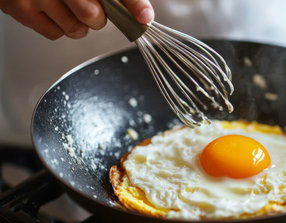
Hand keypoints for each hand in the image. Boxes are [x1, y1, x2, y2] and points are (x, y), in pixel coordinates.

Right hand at [0, 0, 153, 39]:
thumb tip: (143, 15)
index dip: (134, 4)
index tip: (144, 18)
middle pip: (93, 16)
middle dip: (98, 17)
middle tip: (92, 8)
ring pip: (75, 29)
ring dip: (79, 24)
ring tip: (71, 8)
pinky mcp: (21, 9)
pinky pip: (55, 34)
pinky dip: (59, 27)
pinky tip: (55, 10)